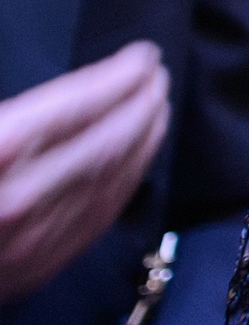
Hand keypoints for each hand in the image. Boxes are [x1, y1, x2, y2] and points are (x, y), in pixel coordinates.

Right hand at [0, 41, 169, 303]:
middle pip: (108, 141)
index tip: (143, 56)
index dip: (120, 76)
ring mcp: (30, 239)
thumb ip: (9, 114)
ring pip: (112, 182)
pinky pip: (98, 220)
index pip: (80, 104)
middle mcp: (19, 198)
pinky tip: (136, 163)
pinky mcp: (33, 268)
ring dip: (145, 140)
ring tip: (158, 108)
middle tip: (159, 77)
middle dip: (143, 104)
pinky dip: (127, 184)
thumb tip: (50, 94)